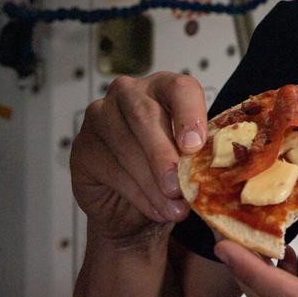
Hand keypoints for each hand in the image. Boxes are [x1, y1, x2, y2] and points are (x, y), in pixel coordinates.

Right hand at [70, 71, 206, 242]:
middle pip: (145, 116)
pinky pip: (110, 168)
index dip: (189, 115)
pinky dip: (138, 194)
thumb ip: (200, 154)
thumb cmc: (169, 173)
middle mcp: (129, 93)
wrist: (134, 206)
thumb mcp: (191, 160)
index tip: (194, 147)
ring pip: (127, 146)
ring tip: (174, 209)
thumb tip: (214, 167)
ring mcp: (100, 116)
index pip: (179, 88)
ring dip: (153, 184)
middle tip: (179, 187)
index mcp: (164, 87)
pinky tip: (156, 209)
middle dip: (164, 156)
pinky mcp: (83, 146)